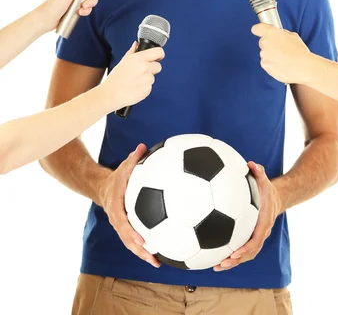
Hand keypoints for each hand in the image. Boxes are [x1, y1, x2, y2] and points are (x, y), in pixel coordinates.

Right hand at [98, 145, 160, 267]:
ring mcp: (121, 226)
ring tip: (158, 263)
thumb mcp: (123, 167)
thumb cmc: (117, 177)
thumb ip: (133, 158)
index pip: (122, 222)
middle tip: (153, 258)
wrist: (103, 188)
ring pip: (130, 244)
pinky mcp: (127, 228)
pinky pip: (135, 240)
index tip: (143, 240)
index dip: (131, 232)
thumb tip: (142, 147)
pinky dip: (145, 248)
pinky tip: (162, 253)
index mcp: (116, 206)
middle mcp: (117, 219)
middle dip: (139, 250)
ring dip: (143, 254)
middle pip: (126, 239)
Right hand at [102, 42, 164, 110]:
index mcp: (139, 59)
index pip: (158, 52)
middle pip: (158, 66)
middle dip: (152, 69)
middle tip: (140, 72)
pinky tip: (135, 87)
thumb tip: (136, 44)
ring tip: (135, 81)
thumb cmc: (115, 78)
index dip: (159, 54)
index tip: (158, 57)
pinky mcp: (147, 90)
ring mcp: (147, 80)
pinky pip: (149, 87)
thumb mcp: (123, 61)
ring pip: (153, 78)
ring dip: (146, 79)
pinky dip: (144, 88)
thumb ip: (132, 51)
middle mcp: (144, 68)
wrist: (111, 94)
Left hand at [213, 161, 280, 271]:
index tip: (234, 253)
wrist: (276, 198)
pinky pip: (241, 249)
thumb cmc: (267, 189)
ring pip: (245, 255)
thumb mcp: (265, 179)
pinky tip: (214, 255)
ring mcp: (255, 237)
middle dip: (236, 260)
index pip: (255, 240)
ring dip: (232, 262)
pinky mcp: (249, 236)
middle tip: (221, 263)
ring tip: (215, 266)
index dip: (245, 249)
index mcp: (263, 223)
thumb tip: (250, 163)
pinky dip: (230, 254)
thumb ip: (259, 172)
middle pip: (249, 253)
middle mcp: (260, 233)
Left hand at [251, 23, 311, 84]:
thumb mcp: (293, 36)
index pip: (257, 28)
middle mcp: (265, 43)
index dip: (259, 30)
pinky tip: (282, 64)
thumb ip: (283, 34)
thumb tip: (280, 35)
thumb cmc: (299, 52)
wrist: (303, 68)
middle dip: (269, 44)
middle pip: (262, 42)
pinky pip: (266, 63)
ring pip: (265, 53)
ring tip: (284, 58)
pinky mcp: (265, 65)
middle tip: (280, 48)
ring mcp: (264, 55)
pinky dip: (272, 64)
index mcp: (271, 33)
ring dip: (271, 55)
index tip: (260, 31)